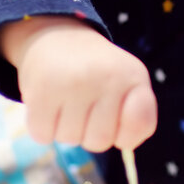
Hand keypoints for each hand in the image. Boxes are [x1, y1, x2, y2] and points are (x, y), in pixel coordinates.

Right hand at [0, 17, 156, 151]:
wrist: (57, 36)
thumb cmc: (98, 72)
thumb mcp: (127, 84)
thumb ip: (136, 118)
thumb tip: (127, 146)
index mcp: (133, 76)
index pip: (141, 124)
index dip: (127, 134)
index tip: (117, 118)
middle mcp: (107, 77)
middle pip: (100, 142)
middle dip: (90, 132)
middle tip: (86, 106)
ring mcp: (74, 83)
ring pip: (70, 139)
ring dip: (65, 128)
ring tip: (67, 100)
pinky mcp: (42, 89)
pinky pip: (42, 135)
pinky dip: (43, 127)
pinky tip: (49, 104)